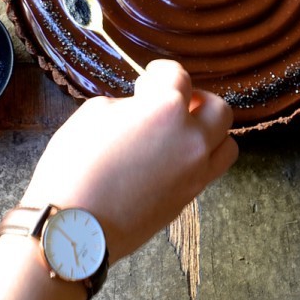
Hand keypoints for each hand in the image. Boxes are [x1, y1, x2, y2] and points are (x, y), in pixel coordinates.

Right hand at [21, 59, 238, 261]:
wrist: (74, 227)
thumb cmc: (76, 166)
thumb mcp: (95, 113)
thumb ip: (128, 105)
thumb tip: (140, 111)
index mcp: (167, 108)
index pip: (179, 76)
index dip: (162, 71)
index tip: (151, 76)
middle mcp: (192, 139)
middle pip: (218, 109)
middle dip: (196, 99)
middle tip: (171, 102)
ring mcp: (195, 173)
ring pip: (226, 144)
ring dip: (209, 132)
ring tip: (181, 133)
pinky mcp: (188, 200)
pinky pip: (210, 172)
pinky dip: (199, 160)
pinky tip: (172, 159)